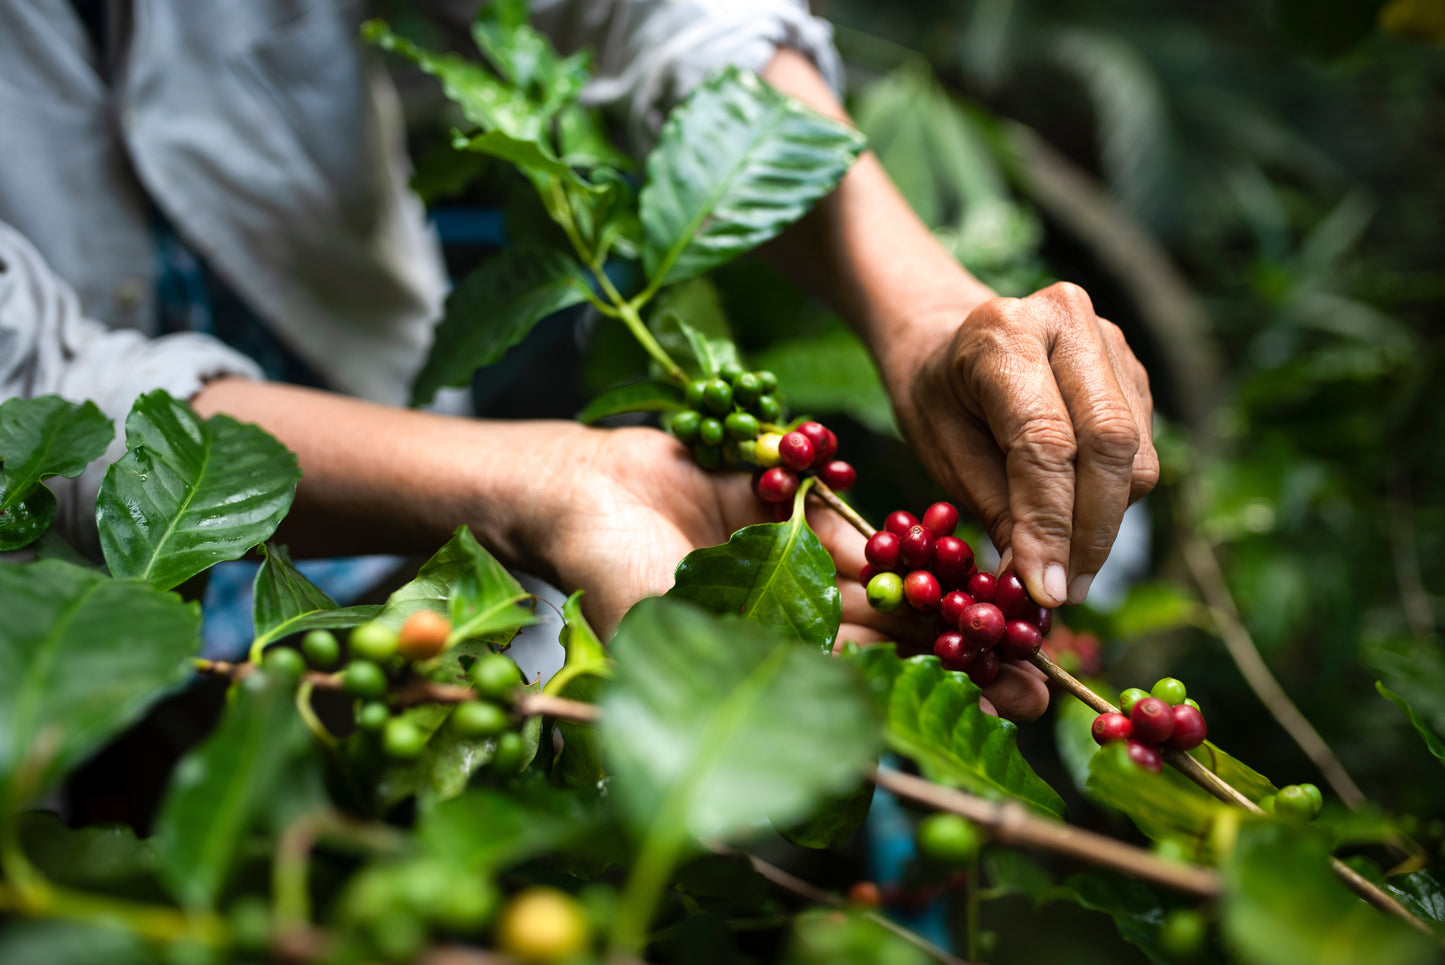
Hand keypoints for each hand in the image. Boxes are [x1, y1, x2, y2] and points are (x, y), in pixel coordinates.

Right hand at [531, 426, 1046, 720]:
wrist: (576, 489)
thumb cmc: (610, 578)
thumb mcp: (675, 648)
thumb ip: (737, 700)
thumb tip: (807, 783)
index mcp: (769, 661)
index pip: (866, 688)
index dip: (932, 699)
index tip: (1000, 708)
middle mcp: (791, 619)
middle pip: (892, 639)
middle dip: (961, 653)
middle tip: (1035, 668)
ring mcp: (793, 563)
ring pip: (886, 580)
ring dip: (949, 593)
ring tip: (1018, 607)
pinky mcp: (789, 506)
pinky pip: (854, 522)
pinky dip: (902, 531)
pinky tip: (959, 539)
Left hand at [884, 282, 1158, 609]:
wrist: (948, 341)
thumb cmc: (937, 399)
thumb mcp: (942, 451)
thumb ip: (996, 508)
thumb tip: (1039, 583)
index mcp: (1004, 332)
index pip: (1045, 440)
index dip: (1049, 523)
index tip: (1043, 589)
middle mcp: (1068, 323)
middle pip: (1109, 442)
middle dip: (1090, 532)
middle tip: (1063, 593)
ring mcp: (1111, 343)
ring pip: (1134, 456)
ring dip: (1104, 525)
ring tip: (1063, 569)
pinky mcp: (1134, 374)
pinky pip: (1140, 454)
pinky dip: (1112, 502)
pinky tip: (1075, 524)